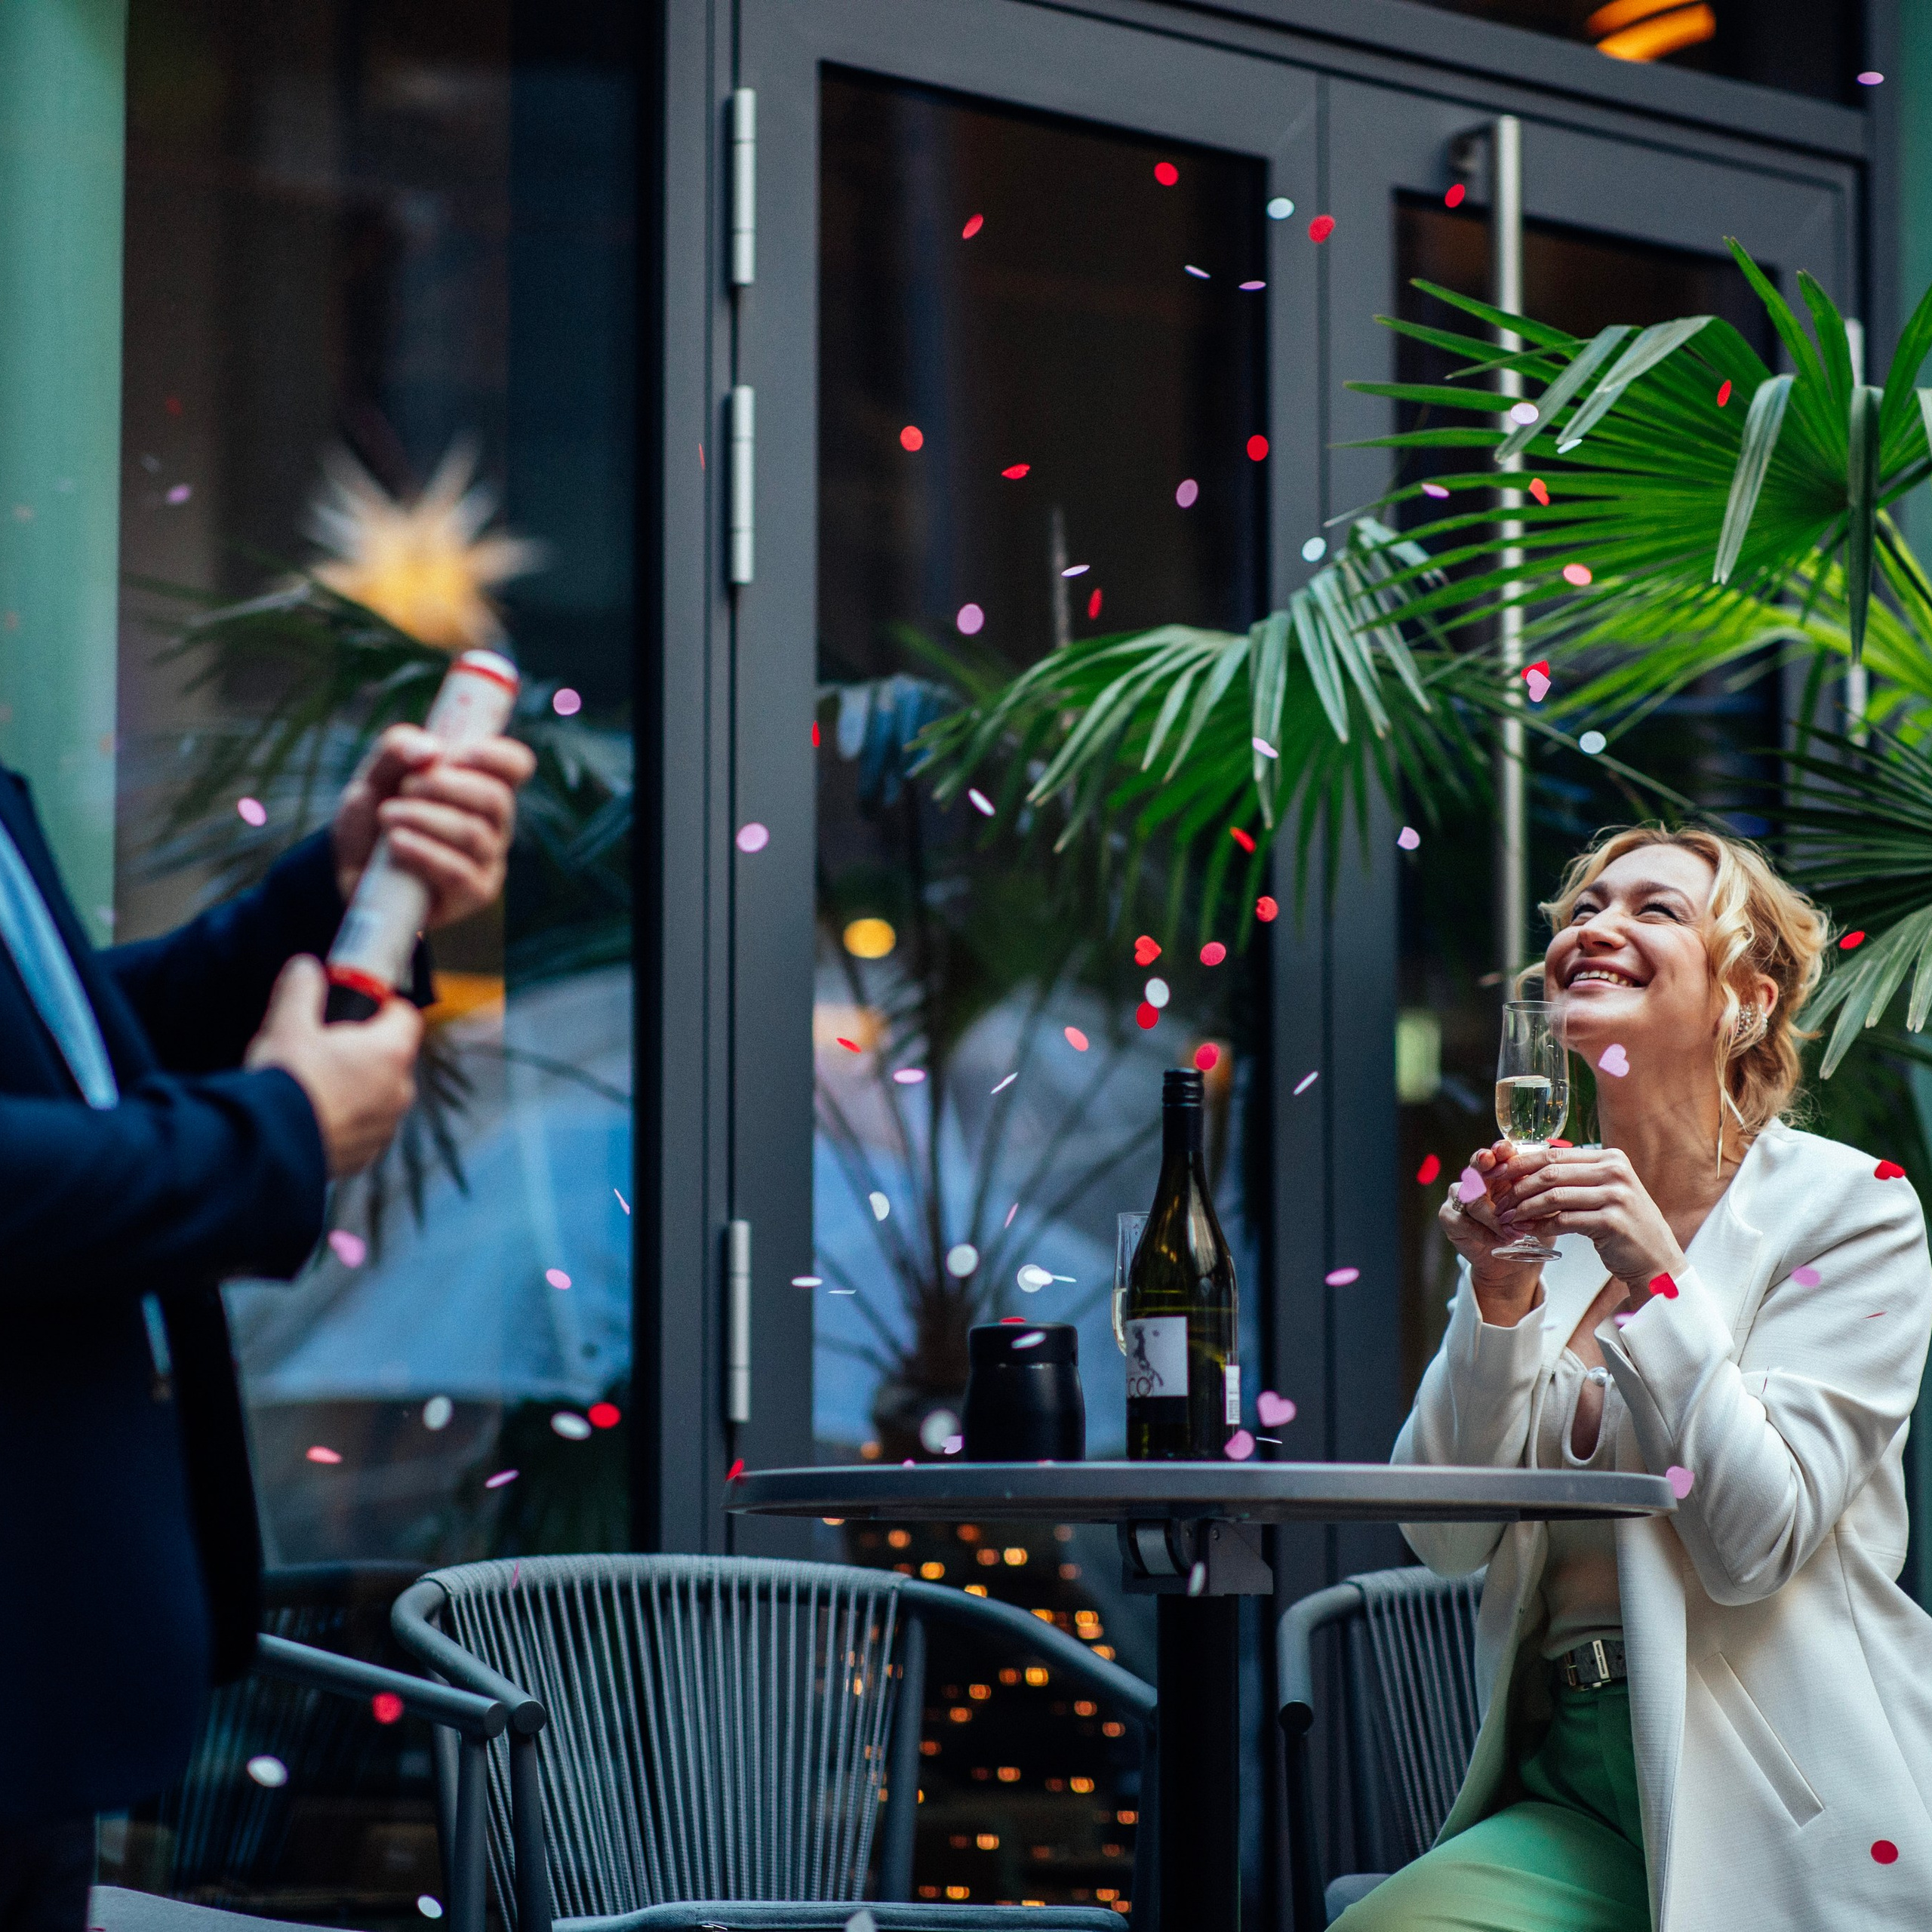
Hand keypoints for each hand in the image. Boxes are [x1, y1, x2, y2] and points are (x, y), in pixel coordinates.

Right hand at [246, 956, 423, 1176]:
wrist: (270, 1147)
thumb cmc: (286, 1082)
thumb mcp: (287, 1024)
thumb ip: (301, 989)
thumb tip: (305, 968)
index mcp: (390, 1052)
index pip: (406, 1016)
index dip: (384, 1006)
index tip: (360, 1005)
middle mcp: (399, 1090)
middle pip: (392, 1056)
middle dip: (365, 1048)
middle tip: (327, 1045)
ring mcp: (387, 1126)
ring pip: (380, 1094)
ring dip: (358, 1085)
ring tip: (316, 1083)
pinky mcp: (368, 1154)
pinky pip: (365, 1126)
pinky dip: (348, 1118)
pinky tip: (315, 1114)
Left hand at [332, 724, 536, 929]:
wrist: (352, 871)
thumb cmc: (375, 817)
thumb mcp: (375, 775)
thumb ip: (397, 751)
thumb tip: (430, 750)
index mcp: (481, 787)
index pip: (516, 766)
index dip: (495, 756)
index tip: (454, 755)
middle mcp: (494, 824)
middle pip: (496, 799)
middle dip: (445, 786)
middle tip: (405, 787)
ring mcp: (488, 861)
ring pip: (475, 835)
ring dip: (425, 818)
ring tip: (387, 815)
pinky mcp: (474, 894)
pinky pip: (459, 873)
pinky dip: (424, 853)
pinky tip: (396, 843)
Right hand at [1439, 1141, 1543, 1324]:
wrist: (1514, 1265)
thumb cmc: (1528, 1231)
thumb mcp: (1542, 1210)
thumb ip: (1543, 1194)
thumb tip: (1556, 1180)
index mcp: (1500, 1173)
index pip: (1496, 1154)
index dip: (1499, 1150)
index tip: (1507, 1149)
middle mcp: (1477, 1180)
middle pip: (1475, 1166)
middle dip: (1481, 1162)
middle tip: (1488, 1161)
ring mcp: (1460, 1198)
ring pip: (1472, 1198)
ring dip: (1494, 1216)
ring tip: (1515, 1232)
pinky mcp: (1450, 1218)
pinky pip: (1463, 1220)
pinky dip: (1484, 1232)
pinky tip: (1500, 1240)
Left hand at [1491, 1142, 1685, 1288]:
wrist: (1656, 1261)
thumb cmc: (1622, 1226)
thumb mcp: (1603, 1192)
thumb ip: (1573, 1178)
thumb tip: (1523, 1170)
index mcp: (1610, 1158)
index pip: (1554, 1153)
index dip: (1521, 1164)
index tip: (1497, 1175)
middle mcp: (1615, 1172)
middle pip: (1551, 1172)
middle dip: (1518, 1187)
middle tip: (1500, 1202)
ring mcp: (1616, 1196)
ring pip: (1554, 1196)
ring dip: (1525, 1209)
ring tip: (1508, 1219)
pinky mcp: (1612, 1222)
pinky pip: (1564, 1221)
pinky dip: (1540, 1226)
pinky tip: (1528, 1231)